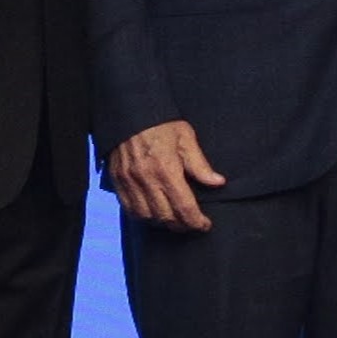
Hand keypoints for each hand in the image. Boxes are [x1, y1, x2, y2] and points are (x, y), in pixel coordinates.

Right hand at [107, 120, 221, 232]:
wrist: (130, 111)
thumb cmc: (161, 123)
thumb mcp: (186, 138)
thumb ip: (200, 165)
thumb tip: (218, 183)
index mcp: (166, 169)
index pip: (184, 207)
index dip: (197, 221)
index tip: (205, 224)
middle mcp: (146, 179)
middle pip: (166, 217)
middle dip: (182, 226)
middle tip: (192, 224)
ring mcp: (130, 181)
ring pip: (147, 217)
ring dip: (162, 223)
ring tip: (174, 220)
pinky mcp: (118, 181)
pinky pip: (129, 209)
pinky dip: (143, 216)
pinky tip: (153, 213)